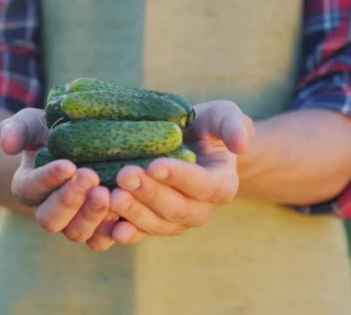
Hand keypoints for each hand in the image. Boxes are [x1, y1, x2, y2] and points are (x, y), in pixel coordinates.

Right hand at [0, 108, 113, 248]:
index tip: (68, 165)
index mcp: (28, 187)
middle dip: (70, 200)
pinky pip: (102, 240)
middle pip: (51, 219)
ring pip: (76, 232)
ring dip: (91, 216)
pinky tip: (125, 213)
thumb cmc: (53, 133)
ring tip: (108, 193)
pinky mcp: (97, 230)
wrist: (82, 147)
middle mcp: (47, 211)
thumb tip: (7, 145)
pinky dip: (112, 231)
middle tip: (90, 177)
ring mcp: (72, 224)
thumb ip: (17, 129)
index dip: (49, 179)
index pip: (32, 188)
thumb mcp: (34, 124)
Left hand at [106, 100, 254, 243]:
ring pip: (157, 224)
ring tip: (113, 197)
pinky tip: (109, 227)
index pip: (202, 185)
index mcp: (221, 185)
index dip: (179, 177)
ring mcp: (176, 222)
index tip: (154, 165)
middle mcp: (201, 210)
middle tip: (126, 175)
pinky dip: (125, 232)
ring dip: (134, 213)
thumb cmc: (205, 128)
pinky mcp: (153, 225)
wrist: (187, 145)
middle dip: (149, 193)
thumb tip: (241, 144)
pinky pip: (140, 233)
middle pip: (176, 208)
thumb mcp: (224, 115)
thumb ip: (234, 124)